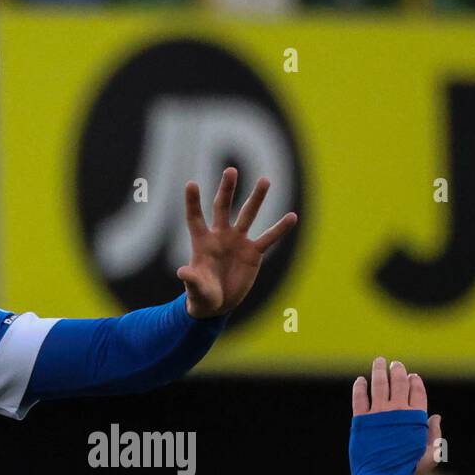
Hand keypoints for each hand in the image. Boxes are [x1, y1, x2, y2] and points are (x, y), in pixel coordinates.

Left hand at [177, 167, 296, 318]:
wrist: (218, 304)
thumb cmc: (201, 295)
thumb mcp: (196, 289)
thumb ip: (191, 280)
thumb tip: (182, 272)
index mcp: (202, 242)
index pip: (196, 218)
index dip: (193, 202)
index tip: (191, 184)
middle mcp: (220, 236)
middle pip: (223, 207)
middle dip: (227, 189)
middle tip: (231, 170)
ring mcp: (238, 242)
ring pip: (248, 215)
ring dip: (256, 198)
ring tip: (265, 180)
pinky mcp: (253, 252)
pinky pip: (269, 238)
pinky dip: (280, 229)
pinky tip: (292, 217)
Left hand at [352, 357, 441, 474]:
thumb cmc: (407, 470)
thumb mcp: (430, 457)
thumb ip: (435, 436)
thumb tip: (435, 415)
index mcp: (416, 418)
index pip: (417, 391)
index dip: (415, 381)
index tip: (412, 376)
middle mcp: (397, 412)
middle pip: (399, 382)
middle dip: (398, 370)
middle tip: (395, 364)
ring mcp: (378, 414)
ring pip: (379, 384)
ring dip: (379, 370)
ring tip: (379, 361)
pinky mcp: (361, 420)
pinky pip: (359, 398)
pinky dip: (360, 387)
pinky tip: (360, 380)